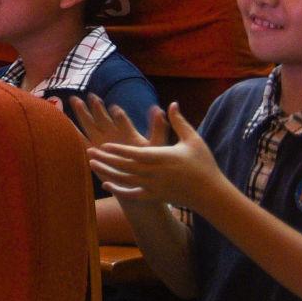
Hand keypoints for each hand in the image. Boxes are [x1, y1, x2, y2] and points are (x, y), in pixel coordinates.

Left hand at [69, 97, 226, 213]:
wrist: (211, 193)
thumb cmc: (203, 164)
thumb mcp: (193, 140)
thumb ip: (179, 122)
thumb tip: (171, 103)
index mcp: (163, 158)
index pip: (136, 154)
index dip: (119, 150)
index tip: (104, 144)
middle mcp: (156, 174)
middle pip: (125, 167)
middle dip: (106, 159)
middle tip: (89, 150)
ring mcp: (154, 187)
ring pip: (125, 180)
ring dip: (107, 172)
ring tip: (91, 163)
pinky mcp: (155, 197)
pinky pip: (132, 195)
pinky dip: (118, 190)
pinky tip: (106, 185)